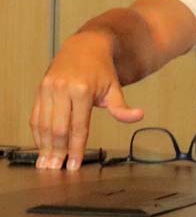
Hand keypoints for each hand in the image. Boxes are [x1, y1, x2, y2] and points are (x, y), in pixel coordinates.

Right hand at [31, 31, 143, 170]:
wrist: (85, 47)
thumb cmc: (101, 70)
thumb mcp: (114, 87)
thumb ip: (122, 107)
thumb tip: (138, 116)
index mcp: (82, 90)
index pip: (78, 127)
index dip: (76, 148)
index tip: (74, 164)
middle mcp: (62, 89)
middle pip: (57, 129)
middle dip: (57, 151)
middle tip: (56, 169)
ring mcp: (48, 88)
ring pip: (43, 124)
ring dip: (44, 146)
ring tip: (46, 163)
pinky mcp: (40, 89)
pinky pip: (35, 116)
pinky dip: (37, 133)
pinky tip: (41, 146)